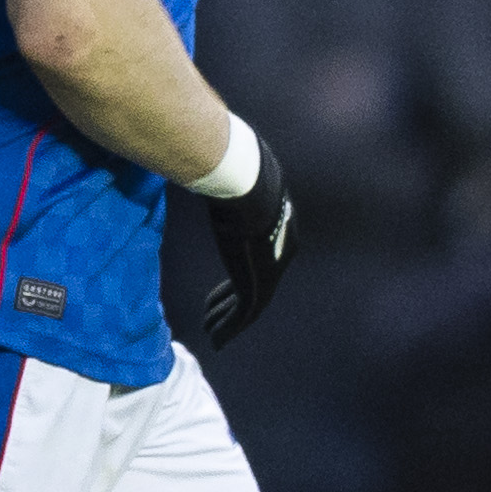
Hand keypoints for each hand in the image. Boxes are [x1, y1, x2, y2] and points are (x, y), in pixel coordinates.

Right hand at [201, 136, 294, 349]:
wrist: (244, 180)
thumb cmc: (234, 170)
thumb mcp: (235, 173)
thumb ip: (225, 175)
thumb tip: (208, 152)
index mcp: (281, 227)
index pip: (261, 260)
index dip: (239, 277)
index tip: (221, 291)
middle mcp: (282, 252)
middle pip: (258, 285)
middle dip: (232, 302)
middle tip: (213, 315)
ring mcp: (271, 268)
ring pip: (251, 305)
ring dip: (229, 320)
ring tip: (211, 332)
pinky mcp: (257, 281)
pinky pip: (243, 314)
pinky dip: (230, 328)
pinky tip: (216, 339)